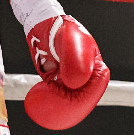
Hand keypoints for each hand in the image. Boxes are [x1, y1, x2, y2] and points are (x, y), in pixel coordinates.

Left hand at [11, 0, 109, 129]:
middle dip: (70, 107)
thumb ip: (75, 60)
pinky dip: (48, 100)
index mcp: (95, 66)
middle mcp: (85, 74)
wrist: (41, 23)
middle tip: (55, 110)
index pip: (96, 87)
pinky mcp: (57, 81)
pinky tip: (37, 99)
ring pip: (68, 99)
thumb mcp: (69, 40)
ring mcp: (71, 79)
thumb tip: (75, 83)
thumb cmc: (59, 28)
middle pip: (82, 98)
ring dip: (58, 106)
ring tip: (43, 104)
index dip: (86, 98)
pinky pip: (55, 95)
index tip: (72, 102)